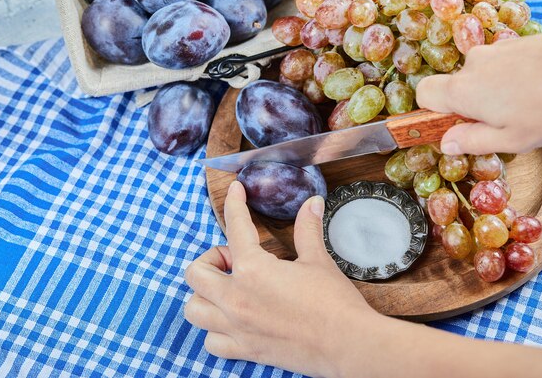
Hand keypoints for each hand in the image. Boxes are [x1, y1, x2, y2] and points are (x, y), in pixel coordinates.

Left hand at [183, 181, 373, 377]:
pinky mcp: (245, 351)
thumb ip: (307, 229)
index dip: (234, 203)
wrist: (348, 344)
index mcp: (253, 269)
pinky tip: (233, 322)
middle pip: (196, 273)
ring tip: (228, 289)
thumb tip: (312, 203)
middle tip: (234, 260)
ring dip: (205, 295)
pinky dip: (215, 331)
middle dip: (211, 260)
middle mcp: (236, 298)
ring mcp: (237, 327)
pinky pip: (211, 343)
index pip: (235, 227)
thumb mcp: (318, 260)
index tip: (236, 191)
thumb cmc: (335, 303)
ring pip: (194, 309)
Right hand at [417, 27, 541, 154]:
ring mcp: (494, 50)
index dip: (430, 111)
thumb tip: (447, 143)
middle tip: (499, 122)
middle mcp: (472, 65)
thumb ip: (472, 141)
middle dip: (469, 105)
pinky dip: (510, 77)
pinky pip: (500, 64)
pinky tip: (536, 88)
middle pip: (454, 86)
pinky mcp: (514, 42)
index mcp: (463, 91)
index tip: (451, 124)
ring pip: (480, 75)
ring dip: (492, 91)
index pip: (423, 93)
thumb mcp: (510, 140)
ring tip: (524, 105)